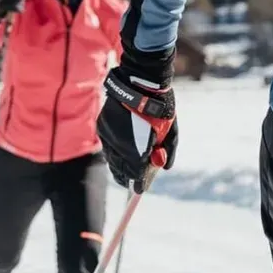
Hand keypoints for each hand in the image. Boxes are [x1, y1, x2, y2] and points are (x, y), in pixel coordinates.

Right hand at [97, 45, 177, 191]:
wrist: (140, 83)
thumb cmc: (160, 108)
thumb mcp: (170, 131)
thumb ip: (168, 151)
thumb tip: (165, 167)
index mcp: (137, 151)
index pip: (135, 176)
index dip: (138, 184)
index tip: (139, 189)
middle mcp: (119, 147)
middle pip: (119, 171)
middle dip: (125, 177)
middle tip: (130, 182)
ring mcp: (108, 137)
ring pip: (111, 159)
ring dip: (118, 165)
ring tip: (124, 168)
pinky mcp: (102, 127)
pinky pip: (107, 145)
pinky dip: (113, 149)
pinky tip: (119, 148)